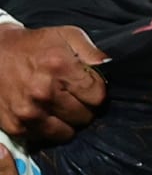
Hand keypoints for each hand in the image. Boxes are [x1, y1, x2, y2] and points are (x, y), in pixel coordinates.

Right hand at [0, 24, 108, 144]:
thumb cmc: (34, 45)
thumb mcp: (67, 36)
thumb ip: (93, 53)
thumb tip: (111, 68)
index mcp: (59, 68)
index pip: (98, 97)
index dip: (97, 92)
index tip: (89, 87)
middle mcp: (43, 92)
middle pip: (85, 116)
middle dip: (85, 108)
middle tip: (74, 97)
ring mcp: (28, 112)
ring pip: (68, 132)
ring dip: (68, 121)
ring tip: (60, 106)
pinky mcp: (16, 126)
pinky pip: (47, 138)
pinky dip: (50, 129)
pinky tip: (45, 113)